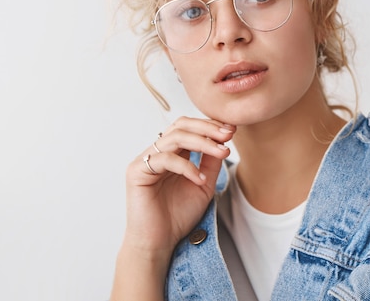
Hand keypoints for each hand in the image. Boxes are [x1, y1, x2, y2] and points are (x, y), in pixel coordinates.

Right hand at [122, 116, 234, 255]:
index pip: (189, 128)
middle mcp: (157, 153)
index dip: (210, 125)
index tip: (232, 130)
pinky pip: (165, 159)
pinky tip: (200, 179)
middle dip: (207, 127)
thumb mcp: (203, 185)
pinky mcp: (137, 172)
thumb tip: (223, 141)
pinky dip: (187, 167)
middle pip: (181, 125)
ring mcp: (145, 161)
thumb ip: (210, 163)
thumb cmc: (178, 216)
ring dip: (203, 143)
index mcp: (171, 154)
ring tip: (222, 152)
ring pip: (175, 137)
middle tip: (228, 134)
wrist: (159, 243)